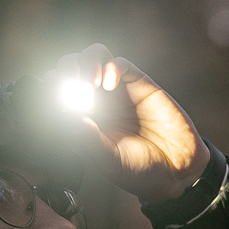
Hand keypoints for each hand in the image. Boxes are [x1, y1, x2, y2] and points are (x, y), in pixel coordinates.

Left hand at [43, 44, 207, 203]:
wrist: (177, 171)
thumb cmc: (140, 171)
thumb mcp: (108, 162)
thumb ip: (88, 140)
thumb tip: (66, 116)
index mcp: (82, 120)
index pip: (58, 92)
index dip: (50, 88)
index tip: (51, 97)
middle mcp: (97, 101)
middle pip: (71, 68)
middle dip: (65, 70)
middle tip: (67, 84)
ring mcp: (118, 91)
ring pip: (93, 57)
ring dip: (85, 62)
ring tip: (88, 82)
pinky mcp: (140, 84)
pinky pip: (120, 64)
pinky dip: (110, 67)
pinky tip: (110, 85)